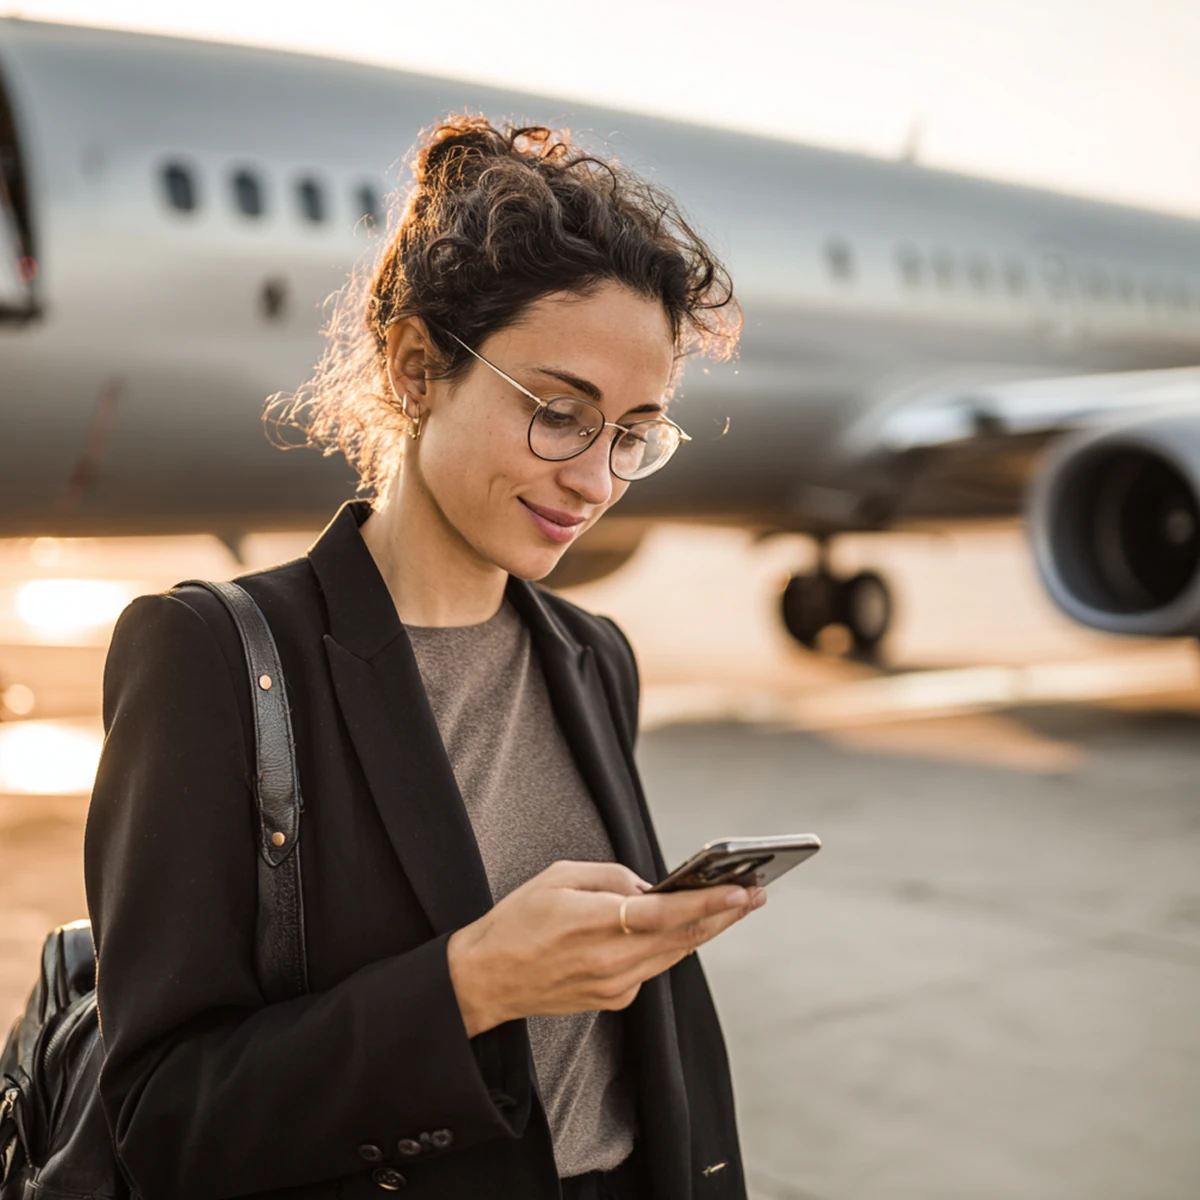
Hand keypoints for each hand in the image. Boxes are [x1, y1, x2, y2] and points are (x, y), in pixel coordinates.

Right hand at [446, 860, 764, 1036]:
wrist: (487, 979)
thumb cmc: (518, 919)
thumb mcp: (558, 876)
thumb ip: (610, 876)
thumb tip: (650, 887)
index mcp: (592, 923)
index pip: (664, 913)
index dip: (707, 901)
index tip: (742, 888)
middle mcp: (609, 961)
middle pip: (682, 937)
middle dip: (724, 913)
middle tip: (757, 892)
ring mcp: (614, 986)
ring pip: (674, 954)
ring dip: (707, 929)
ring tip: (737, 904)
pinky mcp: (614, 999)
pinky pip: (653, 967)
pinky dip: (671, 945)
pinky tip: (685, 926)